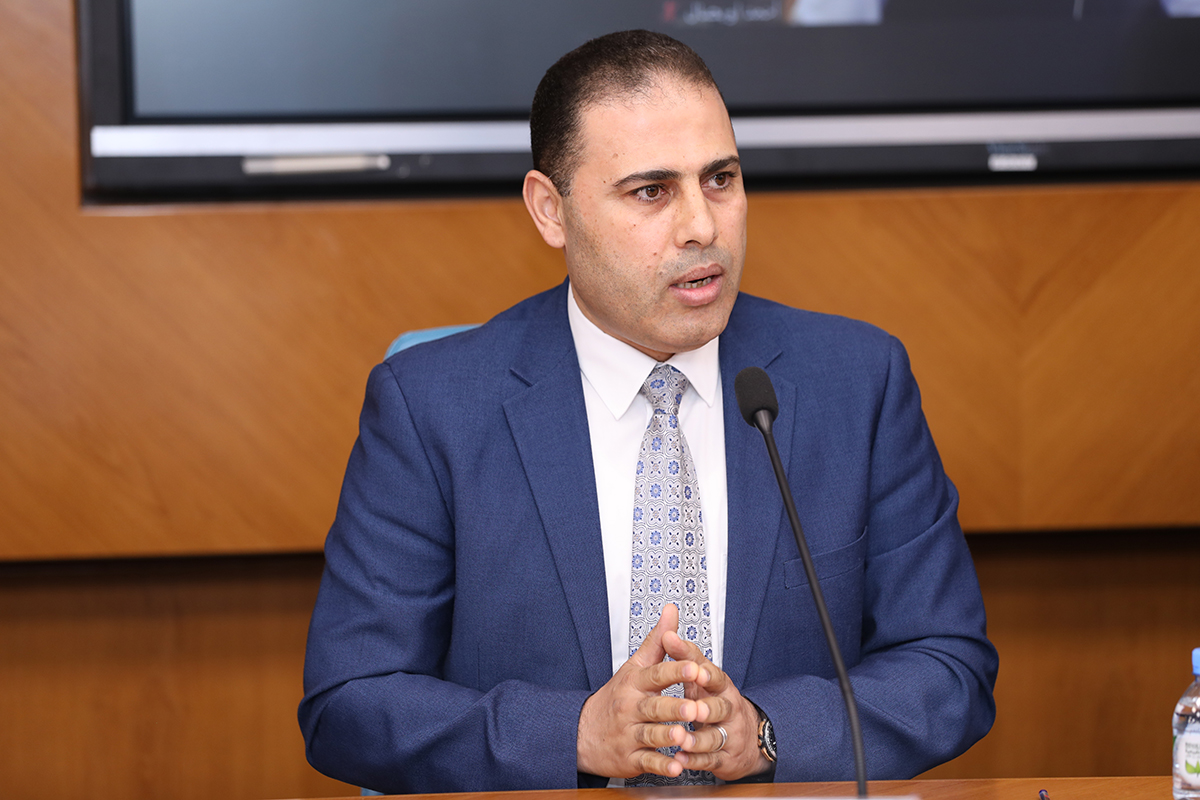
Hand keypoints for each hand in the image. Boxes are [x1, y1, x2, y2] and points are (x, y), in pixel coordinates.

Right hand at [576, 604, 706, 778]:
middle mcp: (631, 708)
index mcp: (635, 683)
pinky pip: (646, 762)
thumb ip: (657, 640)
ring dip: (667, 737)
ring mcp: (629, 734)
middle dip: (674, 708)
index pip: (656, 674)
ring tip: (683, 736)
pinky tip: (676, 766)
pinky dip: (661, 765)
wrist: (582, 732)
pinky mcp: (630, 758)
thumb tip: (671, 611)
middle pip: (654, 707)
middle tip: (694, 707)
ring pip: (650, 735)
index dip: (676, 671)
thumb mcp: (633, 666)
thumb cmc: (615, 696)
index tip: (694, 666)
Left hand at [662, 625, 773, 780]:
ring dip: (698, 739)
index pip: (715, 676)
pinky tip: (680, 760)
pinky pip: (710, 760)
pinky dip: (694, 761)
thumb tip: (667, 631)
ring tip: (682, 740)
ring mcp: (728, 734)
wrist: (745, 737)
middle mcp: (728, 708)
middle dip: (707, 708)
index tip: (696, 670)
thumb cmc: (715, 701)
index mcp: (721, 686)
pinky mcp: (724, 757)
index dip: (706, 673)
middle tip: (694, 709)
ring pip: (714, 736)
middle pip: (721, 707)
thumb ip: (685, 656)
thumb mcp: (702, 677)